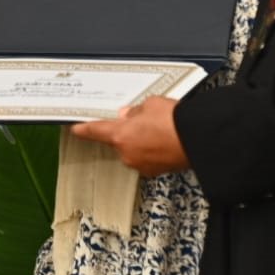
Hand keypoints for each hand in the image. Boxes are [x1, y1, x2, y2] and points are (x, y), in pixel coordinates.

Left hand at [70, 97, 188, 175]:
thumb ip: (135, 110)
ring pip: (134, 149)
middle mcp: (127, 153)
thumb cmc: (175, 122)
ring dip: (142, 140)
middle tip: (144, 119)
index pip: (95, 130)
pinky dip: (153, 150)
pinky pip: (147, 157)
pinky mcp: (155, 171)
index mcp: (120, 135)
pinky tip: (165, 139)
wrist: (197, 139)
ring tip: (160, 128)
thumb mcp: (151, 104)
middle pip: (119, 140)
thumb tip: (130, 114)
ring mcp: (141, 165)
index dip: (84, 129)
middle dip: (128, 130)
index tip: (76, 129)